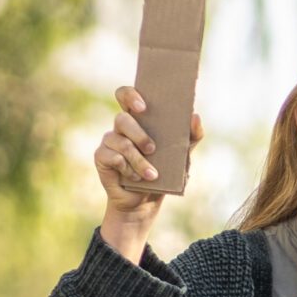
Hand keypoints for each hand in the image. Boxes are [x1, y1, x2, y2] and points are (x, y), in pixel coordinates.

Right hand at [96, 86, 200, 258]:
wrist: (146, 200)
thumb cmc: (166, 171)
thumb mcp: (183, 155)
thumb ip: (192, 135)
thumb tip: (194, 115)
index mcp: (140, 119)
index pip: (127, 95)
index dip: (130, 95)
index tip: (143, 107)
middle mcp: (122, 127)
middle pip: (122, 118)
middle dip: (138, 133)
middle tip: (152, 148)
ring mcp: (109, 141)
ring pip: (120, 141)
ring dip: (138, 159)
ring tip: (152, 174)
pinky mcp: (101, 158)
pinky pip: (111, 157)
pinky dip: (127, 169)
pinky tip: (135, 178)